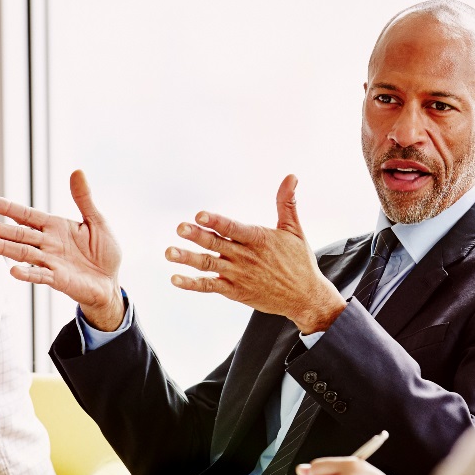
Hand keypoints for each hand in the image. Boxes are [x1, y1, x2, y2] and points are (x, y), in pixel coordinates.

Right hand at [0, 170, 125, 329]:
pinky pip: (40, 276)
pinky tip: (13, 271)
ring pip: (22, 253)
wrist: (111, 282)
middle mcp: (47, 244)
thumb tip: (77, 171)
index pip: (26, 215)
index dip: (8, 208)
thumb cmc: (103, 252)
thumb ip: (83, 199)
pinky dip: (28, 274)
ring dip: (3, 249)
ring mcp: (50, 262)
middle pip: (17, 235)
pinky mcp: (58, 279)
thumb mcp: (96, 221)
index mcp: (54, 227)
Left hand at [166, 175, 347, 332]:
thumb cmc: (299, 261)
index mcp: (258, 239)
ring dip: (188, 259)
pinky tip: (177, 279)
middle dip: (197, 236)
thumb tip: (291, 177)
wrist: (305, 297)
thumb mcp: (294, 230)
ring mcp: (239, 275)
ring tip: (170, 253)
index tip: (200, 215)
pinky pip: (210, 286)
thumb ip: (287, 203)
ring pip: (209, 264)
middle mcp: (246, 257)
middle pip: (216, 244)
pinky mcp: (235, 291)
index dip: (216, 221)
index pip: (233, 228)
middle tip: (180, 228)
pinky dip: (193, 284)